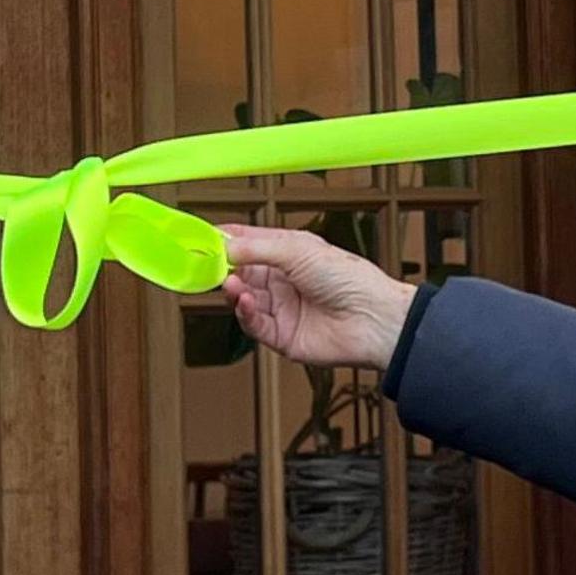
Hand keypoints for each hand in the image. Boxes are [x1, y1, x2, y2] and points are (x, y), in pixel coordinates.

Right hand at [222, 225, 415, 370]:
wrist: (373, 319)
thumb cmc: (350, 278)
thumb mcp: (298, 250)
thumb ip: (257, 248)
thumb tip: (225, 246)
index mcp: (290, 253)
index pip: (249, 243)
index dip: (226, 241)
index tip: (203, 238)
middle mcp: (284, 280)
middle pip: (241, 272)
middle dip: (223, 268)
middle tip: (206, 264)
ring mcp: (282, 308)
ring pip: (245, 299)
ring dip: (235, 291)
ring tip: (232, 284)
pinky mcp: (282, 336)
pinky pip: (254, 324)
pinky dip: (246, 312)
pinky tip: (247, 302)